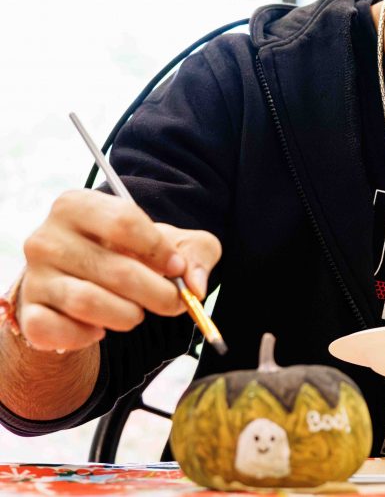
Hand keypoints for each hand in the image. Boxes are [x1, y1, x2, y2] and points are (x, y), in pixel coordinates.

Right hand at [17, 189, 220, 351]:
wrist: (82, 284)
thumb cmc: (131, 255)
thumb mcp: (172, 243)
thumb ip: (196, 254)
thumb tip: (196, 285)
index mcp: (77, 206)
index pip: (124, 221)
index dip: (159, 249)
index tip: (177, 267)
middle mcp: (47, 238)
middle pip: (116, 268)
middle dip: (157, 292)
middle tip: (173, 303)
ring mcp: (35, 277)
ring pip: (89, 302)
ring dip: (128, 315)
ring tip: (137, 313)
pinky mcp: (29, 313)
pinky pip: (59, 331)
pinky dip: (89, 335)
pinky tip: (101, 329)